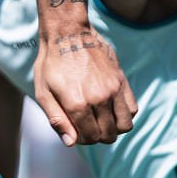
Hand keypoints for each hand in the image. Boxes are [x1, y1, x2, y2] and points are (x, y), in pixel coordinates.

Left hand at [32, 27, 136, 145]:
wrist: (67, 34)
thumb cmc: (50, 63)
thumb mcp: (43, 91)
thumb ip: (57, 119)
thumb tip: (71, 143)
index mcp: (77, 104)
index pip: (90, 138)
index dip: (82, 139)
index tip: (76, 131)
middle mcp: (98, 99)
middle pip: (108, 135)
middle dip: (97, 136)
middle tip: (87, 125)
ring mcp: (113, 90)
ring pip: (125, 126)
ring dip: (113, 129)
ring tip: (100, 119)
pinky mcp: (122, 81)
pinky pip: (133, 110)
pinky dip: (125, 115)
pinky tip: (110, 109)